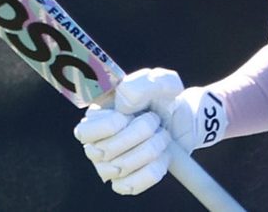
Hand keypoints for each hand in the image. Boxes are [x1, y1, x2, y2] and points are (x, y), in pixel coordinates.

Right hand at [72, 68, 228, 194]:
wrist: (183, 121)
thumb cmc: (163, 99)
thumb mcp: (159, 81)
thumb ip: (142, 83)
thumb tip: (124, 103)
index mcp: (95, 118)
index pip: (84, 132)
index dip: (110, 125)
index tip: (130, 113)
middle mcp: (96, 145)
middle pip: (106, 150)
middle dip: (140, 133)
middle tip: (155, 120)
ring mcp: (109, 168)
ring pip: (122, 167)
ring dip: (151, 148)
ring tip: (162, 135)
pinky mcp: (125, 183)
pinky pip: (133, 185)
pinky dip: (154, 168)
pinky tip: (162, 155)